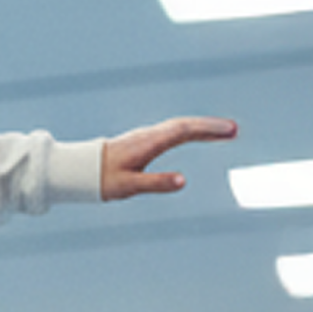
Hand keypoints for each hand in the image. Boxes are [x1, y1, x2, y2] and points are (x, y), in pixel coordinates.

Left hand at [101, 116, 238, 199]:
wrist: (77, 169)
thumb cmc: (101, 179)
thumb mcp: (128, 186)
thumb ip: (156, 183)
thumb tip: (183, 181)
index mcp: (148, 143)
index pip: (184, 131)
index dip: (208, 130)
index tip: (230, 131)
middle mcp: (149, 135)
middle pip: (185, 125)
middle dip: (211, 126)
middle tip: (235, 130)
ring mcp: (146, 136)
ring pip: (179, 126)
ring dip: (202, 127)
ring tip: (225, 132)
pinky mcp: (143, 140)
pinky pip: (172, 131)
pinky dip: (190, 130)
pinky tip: (198, 135)